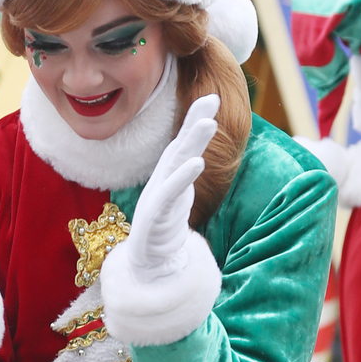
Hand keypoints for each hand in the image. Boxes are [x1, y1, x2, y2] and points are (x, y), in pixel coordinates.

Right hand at [124, 95, 218, 282]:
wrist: (148, 263)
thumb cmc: (164, 227)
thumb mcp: (179, 195)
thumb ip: (185, 174)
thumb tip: (196, 154)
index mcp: (169, 175)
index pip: (183, 143)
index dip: (194, 120)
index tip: (211, 98)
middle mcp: (163, 180)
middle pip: (180, 146)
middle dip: (194, 122)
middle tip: (211, 99)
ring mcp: (158, 196)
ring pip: (176, 164)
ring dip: (192, 142)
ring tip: (209, 123)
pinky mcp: (156, 214)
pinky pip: (171, 192)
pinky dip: (183, 177)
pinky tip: (197, 162)